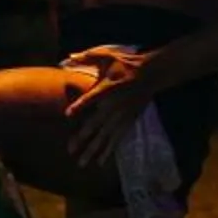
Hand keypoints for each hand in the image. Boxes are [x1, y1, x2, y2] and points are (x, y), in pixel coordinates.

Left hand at [60, 45, 153, 166]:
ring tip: (82, 163)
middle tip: (70, 150)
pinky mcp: (127, 121)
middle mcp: (113, 106)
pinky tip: (100, 161)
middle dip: (82, 138)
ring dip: (93, 150)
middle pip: (95, 124)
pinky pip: (116, 139)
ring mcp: (121, 116)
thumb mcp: (106, 55)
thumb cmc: (125, 63)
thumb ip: (86, 57)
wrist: (150, 73)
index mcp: (106, 89)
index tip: (68, 114)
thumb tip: (67, 57)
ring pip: (104, 136)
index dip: (80, 106)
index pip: (91, 98)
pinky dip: (108, 151)